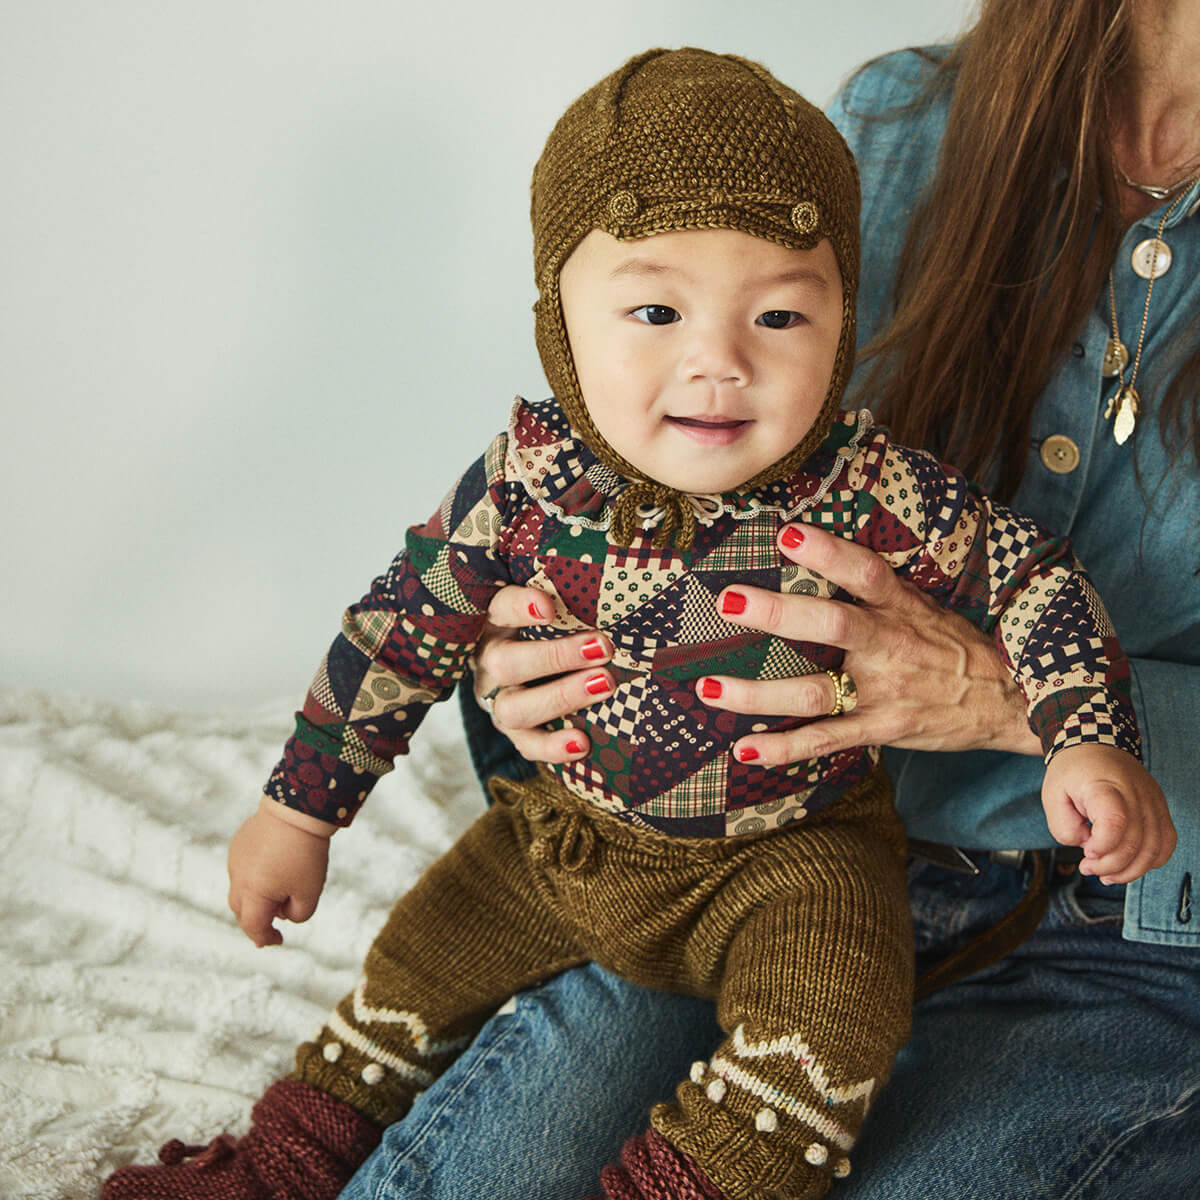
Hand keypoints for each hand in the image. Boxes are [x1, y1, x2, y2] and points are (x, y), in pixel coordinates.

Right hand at [227, 798, 333, 946]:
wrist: (297, 810)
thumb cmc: (305, 854)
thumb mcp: (310, 891)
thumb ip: (298, 914)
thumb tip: (284, 915)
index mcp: (253, 894)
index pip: (253, 926)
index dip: (265, 938)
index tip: (278, 941)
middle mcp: (238, 878)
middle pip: (241, 911)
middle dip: (256, 921)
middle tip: (271, 927)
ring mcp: (235, 859)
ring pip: (239, 889)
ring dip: (255, 899)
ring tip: (278, 894)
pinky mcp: (239, 843)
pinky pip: (242, 868)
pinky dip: (254, 877)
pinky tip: (274, 869)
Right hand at [471, 585, 612, 762]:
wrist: (522, 671)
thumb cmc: (547, 627)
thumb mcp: (548, 606)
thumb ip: (568, 595)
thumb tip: (625, 571)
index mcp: (495, 623)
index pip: (499, 608)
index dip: (520, 607)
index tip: (548, 607)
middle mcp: (489, 662)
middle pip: (506, 663)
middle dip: (556, 657)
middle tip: (603, 647)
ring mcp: (497, 700)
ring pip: (514, 708)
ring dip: (561, 697)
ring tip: (604, 684)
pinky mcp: (513, 731)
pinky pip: (527, 745)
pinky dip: (553, 748)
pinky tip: (583, 743)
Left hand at [696, 523, 1041, 765]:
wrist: (1009, 702)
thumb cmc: (953, 647)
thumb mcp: (925, 605)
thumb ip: (875, 588)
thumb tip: (808, 547)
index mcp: (903, 607)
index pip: (865, 571)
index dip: (828, 551)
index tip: (785, 533)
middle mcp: (891, 646)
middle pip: (831, 625)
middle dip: (778, 614)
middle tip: (729, 600)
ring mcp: (884, 692)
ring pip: (814, 691)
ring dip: (758, 694)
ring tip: (710, 688)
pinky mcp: (881, 729)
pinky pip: (826, 740)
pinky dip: (784, 748)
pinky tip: (744, 750)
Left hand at [1042, 744, 1175, 883]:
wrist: (1095, 744)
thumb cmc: (1072, 772)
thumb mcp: (1051, 795)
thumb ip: (1063, 826)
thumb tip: (1087, 847)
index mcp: (1104, 786)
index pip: (1115, 821)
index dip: (1103, 846)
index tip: (1086, 851)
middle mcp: (1134, 794)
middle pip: (1136, 841)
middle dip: (1110, 865)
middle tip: (1088, 867)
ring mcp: (1152, 801)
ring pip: (1154, 847)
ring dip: (1131, 870)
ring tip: (1106, 874)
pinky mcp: (1160, 808)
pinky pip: (1166, 842)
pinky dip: (1151, 860)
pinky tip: (1130, 865)